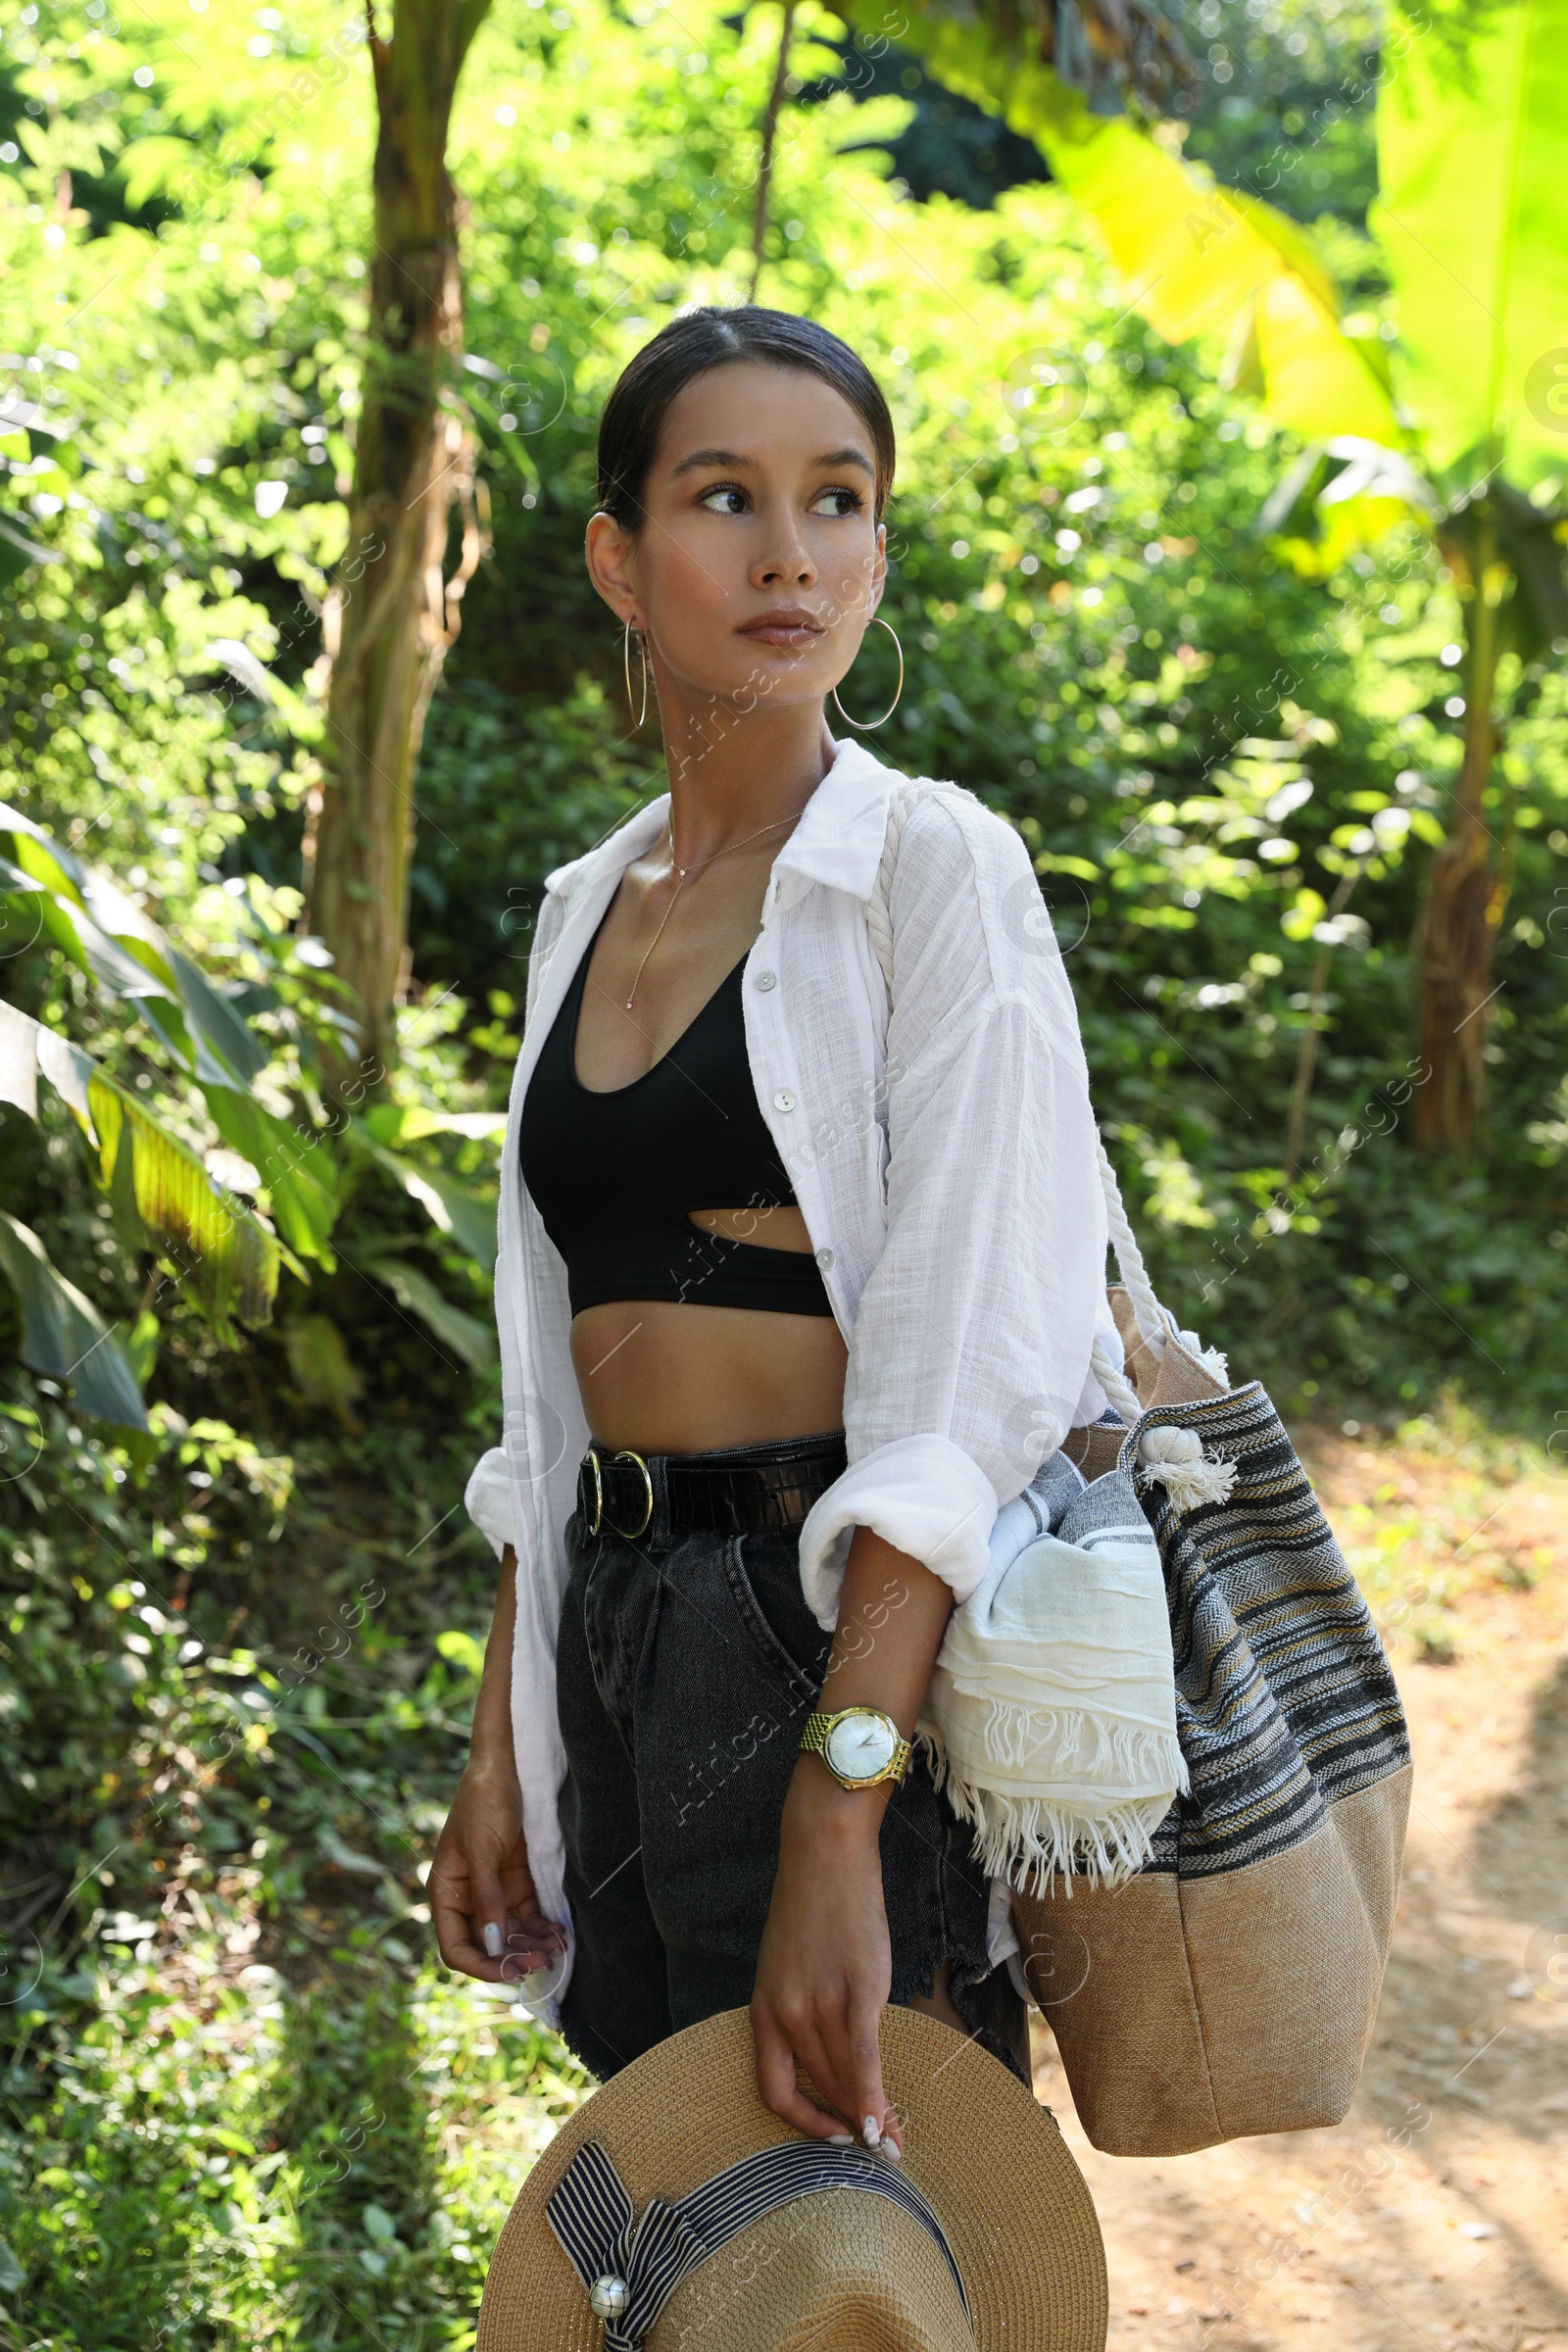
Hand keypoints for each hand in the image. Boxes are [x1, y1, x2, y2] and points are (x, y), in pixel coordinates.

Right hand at [430, 1757, 564, 1986]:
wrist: (508, 1765)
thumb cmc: (483, 1802)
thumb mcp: (483, 1849)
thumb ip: (487, 1897)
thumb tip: (492, 1944)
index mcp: (447, 1893)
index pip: (456, 1947)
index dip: (481, 1966)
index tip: (511, 1971)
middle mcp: (469, 1899)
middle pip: (488, 1946)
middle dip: (514, 1957)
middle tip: (544, 1961)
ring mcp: (495, 1892)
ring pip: (512, 1934)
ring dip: (533, 1945)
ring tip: (559, 1950)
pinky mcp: (518, 1882)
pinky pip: (529, 1915)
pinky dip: (543, 1927)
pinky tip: (560, 1933)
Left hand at [749, 1764, 903, 2156]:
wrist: (825, 1854)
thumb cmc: (811, 1907)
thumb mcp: (788, 1966)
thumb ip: (800, 2012)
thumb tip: (829, 2055)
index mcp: (764, 2010)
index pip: (774, 2090)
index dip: (802, 2125)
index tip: (832, 2137)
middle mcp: (786, 2014)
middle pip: (819, 2089)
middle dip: (849, 2126)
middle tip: (881, 2149)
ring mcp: (820, 2002)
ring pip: (843, 2079)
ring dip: (870, 2117)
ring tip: (894, 2139)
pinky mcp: (857, 1988)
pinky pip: (863, 2054)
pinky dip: (874, 2093)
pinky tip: (887, 2120)